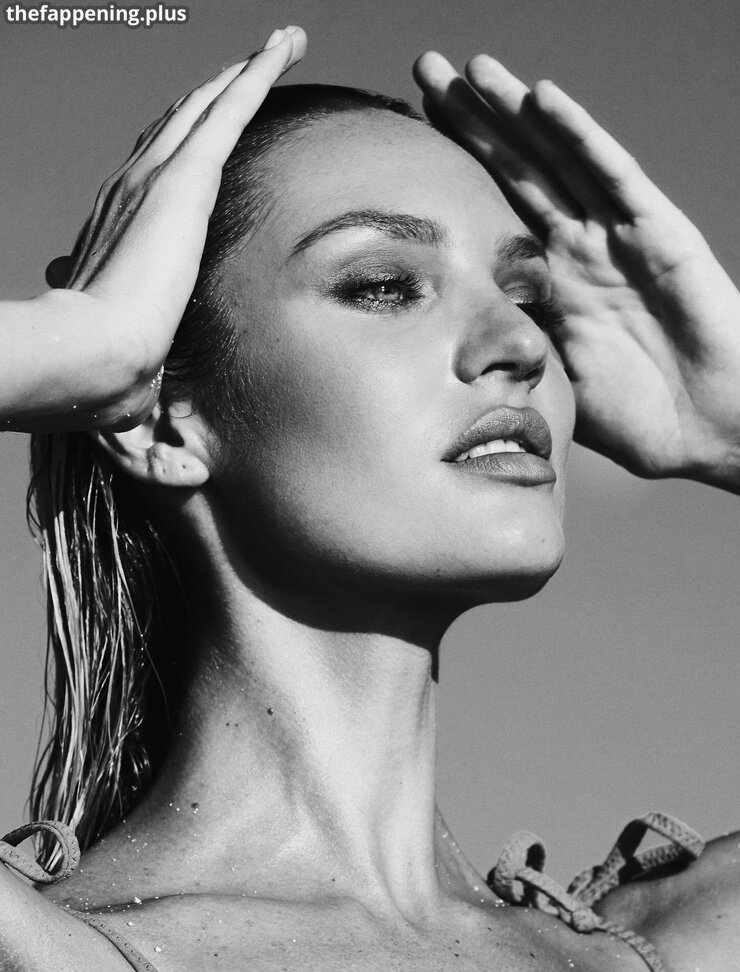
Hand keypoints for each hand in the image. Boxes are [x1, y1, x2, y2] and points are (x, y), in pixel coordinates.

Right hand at [4, 26, 305, 432]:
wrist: (91, 365)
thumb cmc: (102, 388)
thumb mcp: (143, 407)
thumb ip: (163, 435)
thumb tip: (190, 477)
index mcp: (130, 241)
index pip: (158, 185)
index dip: (180, 158)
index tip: (207, 146)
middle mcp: (138, 198)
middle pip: (181, 131)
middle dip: (215, 99)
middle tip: (249, 72)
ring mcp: (157, 182)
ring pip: (205, 108)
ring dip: (239, 76)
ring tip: (275, 48)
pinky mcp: (182, 178)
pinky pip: (227, 109)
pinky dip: (253, 74)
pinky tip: (283, 48)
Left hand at [414, 52, 739, 491]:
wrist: (708, 428)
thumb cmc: (638, 415)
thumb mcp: (553, 378)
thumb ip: (509, 348)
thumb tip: (444, 341)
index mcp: (551, 281)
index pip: (493, 209)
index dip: (455, 171)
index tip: (407, 132)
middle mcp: (579, 247)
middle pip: (517, 170)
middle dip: (473, 121)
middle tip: (426, 71)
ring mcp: (617, 234)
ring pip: (557, 160)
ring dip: (516, 113)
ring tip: (473, 68)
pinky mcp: (658, 230)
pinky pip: (612, 173)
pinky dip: (578, 135)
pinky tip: (541, 100)